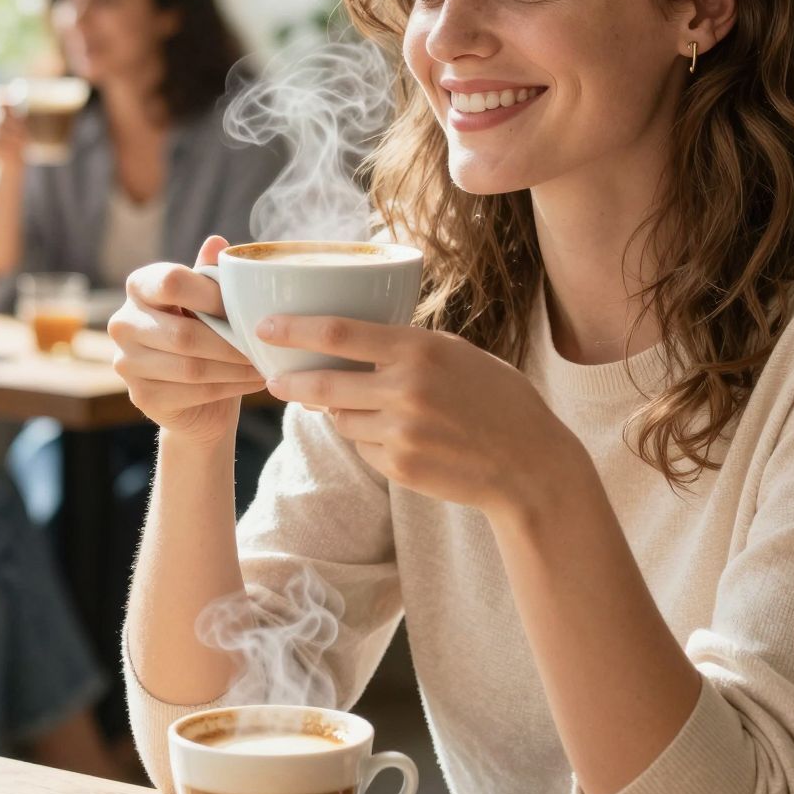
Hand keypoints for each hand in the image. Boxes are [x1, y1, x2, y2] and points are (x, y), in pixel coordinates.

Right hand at [107, 235, 266, 445]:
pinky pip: (193, 392)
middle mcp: (123, 323)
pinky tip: (252, 381)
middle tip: (265, 344)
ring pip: (192, 367)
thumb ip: (210, 276)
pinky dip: (230, 387)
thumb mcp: (210, 302)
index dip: (214, 295)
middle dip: (231, 342)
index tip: (248, 307)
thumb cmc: (205, 333)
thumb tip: (216, 242)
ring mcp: (126, 362)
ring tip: (264, 363)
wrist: (194, 393)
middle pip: (184, 334)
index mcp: (139, 286)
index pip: (172, 281)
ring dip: (235, 368)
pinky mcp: (140, 396)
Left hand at [260, 316, 576, 517]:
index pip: (339, 331)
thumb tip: (346, 341)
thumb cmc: (497, 400)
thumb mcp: (457, 355)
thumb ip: (406, 347)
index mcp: (420, 349)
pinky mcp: (401, 467)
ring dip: (343, 413)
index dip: (293, 328)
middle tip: (275, 380)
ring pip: (341, 419)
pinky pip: (362, 449)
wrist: (529, 464)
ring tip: (378, 411)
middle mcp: (407, 389)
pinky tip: (403, 440)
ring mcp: (402, 432)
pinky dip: (369, 442)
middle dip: (292, 382)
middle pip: (324, 382)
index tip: (264, 327)